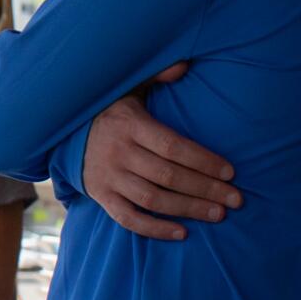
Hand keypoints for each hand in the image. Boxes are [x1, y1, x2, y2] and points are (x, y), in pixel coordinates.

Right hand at [82, 63, 240, 240]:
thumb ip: (156, 76)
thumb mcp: (128, 88)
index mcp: (130, 124)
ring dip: (188, 209)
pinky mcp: (101, 196)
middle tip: (236, 199)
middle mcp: (118, 152)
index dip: (203, 160)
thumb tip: (184, 65)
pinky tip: (182, 233)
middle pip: (168, 176)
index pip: (173, 147)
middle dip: (206, 189)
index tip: (231, 171)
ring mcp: (108, 177)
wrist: (64, 132)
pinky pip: (128, 219)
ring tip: (218, 215)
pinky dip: (155, 229)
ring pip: (152, 199)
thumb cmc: (110, 110)